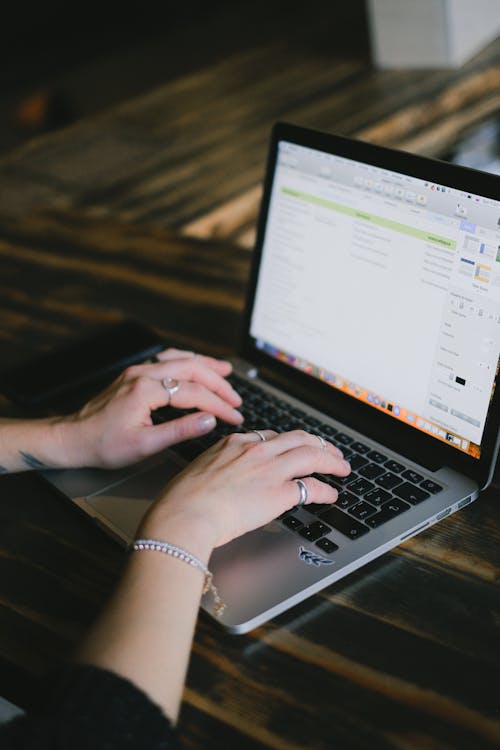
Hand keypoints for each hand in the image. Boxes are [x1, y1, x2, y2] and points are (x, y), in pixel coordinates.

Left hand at [60, 348, 242, 468]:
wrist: (74, 438)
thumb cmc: (105, 446)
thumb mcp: (145, 445)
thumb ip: (181, 430)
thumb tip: (210, 420)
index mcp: (145, 391)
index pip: (194, 393)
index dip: (219, 405)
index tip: (234, 417)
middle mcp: (142, 374)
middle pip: (191, 369)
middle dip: (218, 383)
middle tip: (236, 398)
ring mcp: (137, 371)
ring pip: (180, 359)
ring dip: (205, 366)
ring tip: (226, 371)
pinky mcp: (134, 374)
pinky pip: (167, 360)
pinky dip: (187, 361)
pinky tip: (196, 364)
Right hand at [139, 429, 350, 548]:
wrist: (186, 513)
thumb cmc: (182, 500)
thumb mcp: (198, 471)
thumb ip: (216, 469)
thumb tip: (218, 481)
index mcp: (233, 443)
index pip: (269, 436)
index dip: (287, 442)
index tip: (294, 447)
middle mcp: (255, 450)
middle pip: (298, 438)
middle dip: (318, 442)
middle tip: (330, 450)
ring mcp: (270, 469)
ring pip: (312, 454)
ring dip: (332, 460)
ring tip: (341, 466)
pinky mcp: (279, 492)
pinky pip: (312, 486)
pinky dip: (326, 489)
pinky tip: (331, 494)